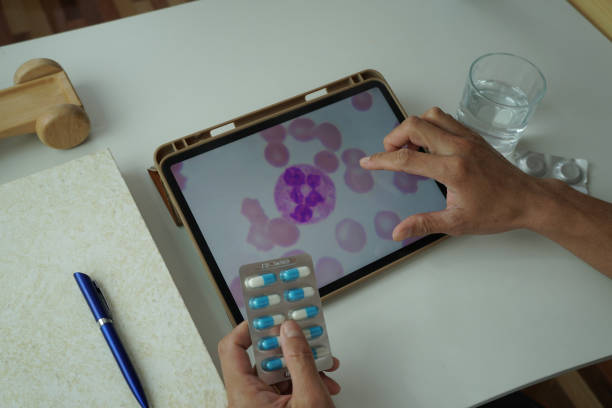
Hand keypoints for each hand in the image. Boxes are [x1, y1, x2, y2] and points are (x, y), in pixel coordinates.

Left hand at [218, 320, 339, 407]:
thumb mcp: (308, 399)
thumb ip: (300, 360)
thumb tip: (290, 330)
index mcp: (244, 395)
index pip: (232, 347)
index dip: (249, 327)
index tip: (270, 314)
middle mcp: (247, 399)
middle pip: (263, 356)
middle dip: (291, 346)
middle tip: (307, 336)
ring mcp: (261, 407)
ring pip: (279, 371)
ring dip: (304, 364)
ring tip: (326, 365)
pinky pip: (287, 386)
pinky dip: (306, 380)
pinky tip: (325, 383)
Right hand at [359, 107, 545, 239]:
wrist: (528, 199)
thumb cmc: (496, 212)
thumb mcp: (457, 223)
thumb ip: (423, 223)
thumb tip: (397, 232)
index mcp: (453, 170)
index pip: (407, 159)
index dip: (382, 160)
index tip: (367, 162)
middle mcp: (458, 147)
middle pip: (415, 125)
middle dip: (394, 137)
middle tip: (390, 155)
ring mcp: (467, 138)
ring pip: (430, 116)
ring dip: (413, 128)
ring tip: (410, 149)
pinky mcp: (474, 136)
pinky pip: (445, 119)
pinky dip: (429, 126)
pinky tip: (429, 146)